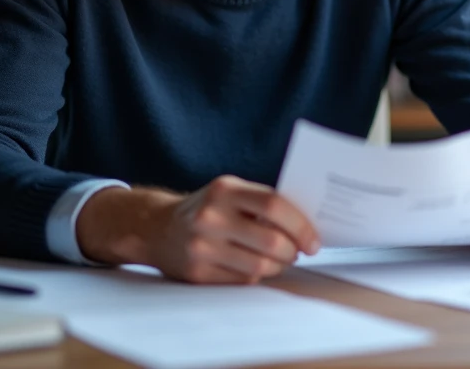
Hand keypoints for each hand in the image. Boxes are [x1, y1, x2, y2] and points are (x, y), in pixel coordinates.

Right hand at [77, 176, 320, 283]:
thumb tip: (306, 225)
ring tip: (279, 260)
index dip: (301, 226)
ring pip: (260, 266)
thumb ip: (261, 203)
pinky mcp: (197, 272)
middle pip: (271, 240)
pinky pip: (242, 280)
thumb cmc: (207, 209)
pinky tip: (255, 266)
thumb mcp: (229, 192)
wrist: (156, 228)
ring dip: (278, 266)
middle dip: (293, 251)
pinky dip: (256, 275)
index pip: (275, 206)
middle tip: (298, 252)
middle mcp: (211, 216)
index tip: (314, 241)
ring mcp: (202, 246)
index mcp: (224, 190)